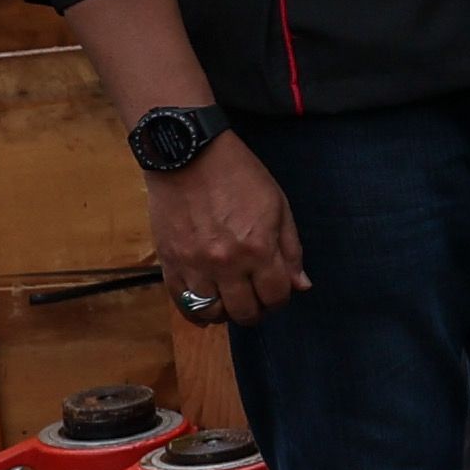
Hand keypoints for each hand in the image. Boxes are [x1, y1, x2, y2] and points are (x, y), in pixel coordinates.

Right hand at [150, 135, 309, 328]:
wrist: (188, 156)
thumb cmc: (240, 176)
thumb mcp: (278, 207)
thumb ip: (290, 250)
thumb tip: (301, 286)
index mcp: (258, 249)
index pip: (276, 296)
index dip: (281, 299)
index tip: (278, 292)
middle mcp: (226, 264)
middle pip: (245, 311)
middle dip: (256, 311)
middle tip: (257, 300)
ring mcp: (193, 265)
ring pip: (211, 312)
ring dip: (226, 312)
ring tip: (231, 301)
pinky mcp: (169, 262)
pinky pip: (181, 302)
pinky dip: (195, 311)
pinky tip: (206, 307)